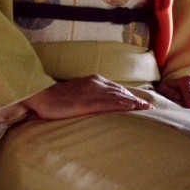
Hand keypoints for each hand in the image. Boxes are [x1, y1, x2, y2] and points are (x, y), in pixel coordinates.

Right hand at [22, 74, 151, 120]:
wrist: (41, 97)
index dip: (129, 96)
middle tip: (149, 107)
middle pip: (120, 92)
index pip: (115, 89)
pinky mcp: (87, 102)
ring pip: (118, 96)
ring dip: (133, 102)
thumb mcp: (76, 95)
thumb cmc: (56, 99)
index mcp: (92, 81)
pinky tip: (131, 108)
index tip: (141, 103)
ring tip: (145, 109)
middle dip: (135, 100)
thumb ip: (88, 97)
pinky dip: (122, 105)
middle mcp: (95, 83)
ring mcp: (91, 91)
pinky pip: (108, 103)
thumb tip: (96, 105)